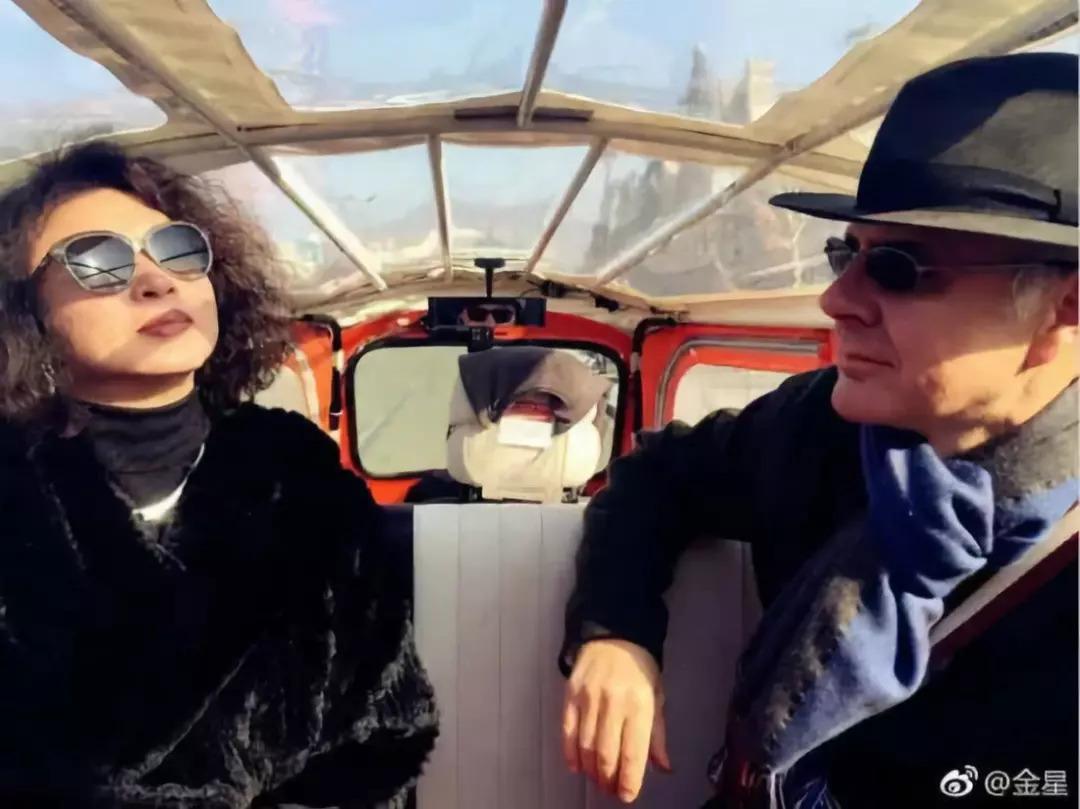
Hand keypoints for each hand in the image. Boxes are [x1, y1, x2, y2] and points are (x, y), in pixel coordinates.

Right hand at [562, 638, 671, 802]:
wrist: (615, 635)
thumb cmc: (640, 669)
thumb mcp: (656, 697)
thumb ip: (657, 735)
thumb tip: (663, 768)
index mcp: (639, 705)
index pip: (632, 751)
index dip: (629, 779)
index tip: (626, 795)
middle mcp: (613, 702)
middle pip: (606, 753)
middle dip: (608, 779)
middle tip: (610, 790)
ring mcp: (589, 698)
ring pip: (585, 746)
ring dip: (590, 769)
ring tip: (597, 779)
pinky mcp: (571, 694)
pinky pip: (567, 730)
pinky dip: (570, 753)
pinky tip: (576, 765)